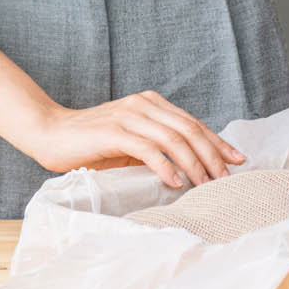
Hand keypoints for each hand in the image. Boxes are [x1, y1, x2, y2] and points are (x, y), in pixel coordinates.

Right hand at [22, 90, 246, 189]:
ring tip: (205, 185)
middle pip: (189, 129)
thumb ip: (158, 147)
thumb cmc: (93, 144)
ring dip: (194, 164)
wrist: (51, 134)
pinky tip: (175, 182)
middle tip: (225, 179)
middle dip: (212, 155)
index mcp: (151, 103)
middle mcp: (143, 104)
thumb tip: (192, 169)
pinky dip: (165, 166)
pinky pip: (147, 148)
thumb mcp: (132, 143)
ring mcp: (128, 116)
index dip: (217, 141)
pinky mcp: (113, 131)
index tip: (238, 160)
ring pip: (173, 138)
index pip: (192, 122)